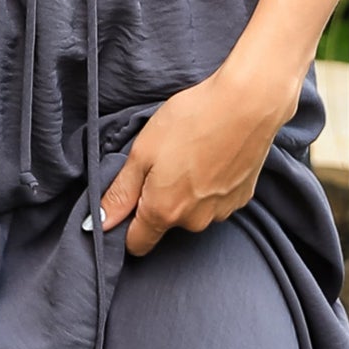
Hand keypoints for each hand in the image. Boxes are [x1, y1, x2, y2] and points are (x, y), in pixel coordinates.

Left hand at [99, 58, 304, 255]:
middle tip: (165, 163)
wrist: (249, 104)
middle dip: (160, 201)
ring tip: (192, 156)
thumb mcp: (142, 152)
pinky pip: (216, 201)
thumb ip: (120, 193)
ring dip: (188, 192)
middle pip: (166, 224)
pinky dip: (211, 185)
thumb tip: (100, 223)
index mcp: (163, 212)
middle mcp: (194, 221)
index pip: (137, 244)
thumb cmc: (192, 121)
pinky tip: (213, 157)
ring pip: (193, 212)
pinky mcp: (242, 198)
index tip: (130, 203)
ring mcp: (221, 212)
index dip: (127, 227)